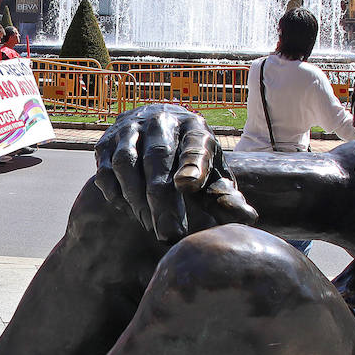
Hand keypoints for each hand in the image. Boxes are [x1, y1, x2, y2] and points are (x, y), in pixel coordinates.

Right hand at [94, 103, 254, 241]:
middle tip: (168, 234)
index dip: (191, 163)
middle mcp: (161, 120)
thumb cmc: (191, 162)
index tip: (188, 185)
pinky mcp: (106, 141)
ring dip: (136, 197)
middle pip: (157, 158)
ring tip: (149, 224)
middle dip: (162, 200)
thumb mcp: (211, 175)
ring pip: (127, 162)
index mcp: (194, 127)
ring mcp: (130, 128)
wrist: (157, 126)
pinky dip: (114, 192)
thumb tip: (249, 218)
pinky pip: (105, 170)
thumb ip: (225, 197)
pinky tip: (128, 209)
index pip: (194, 143)